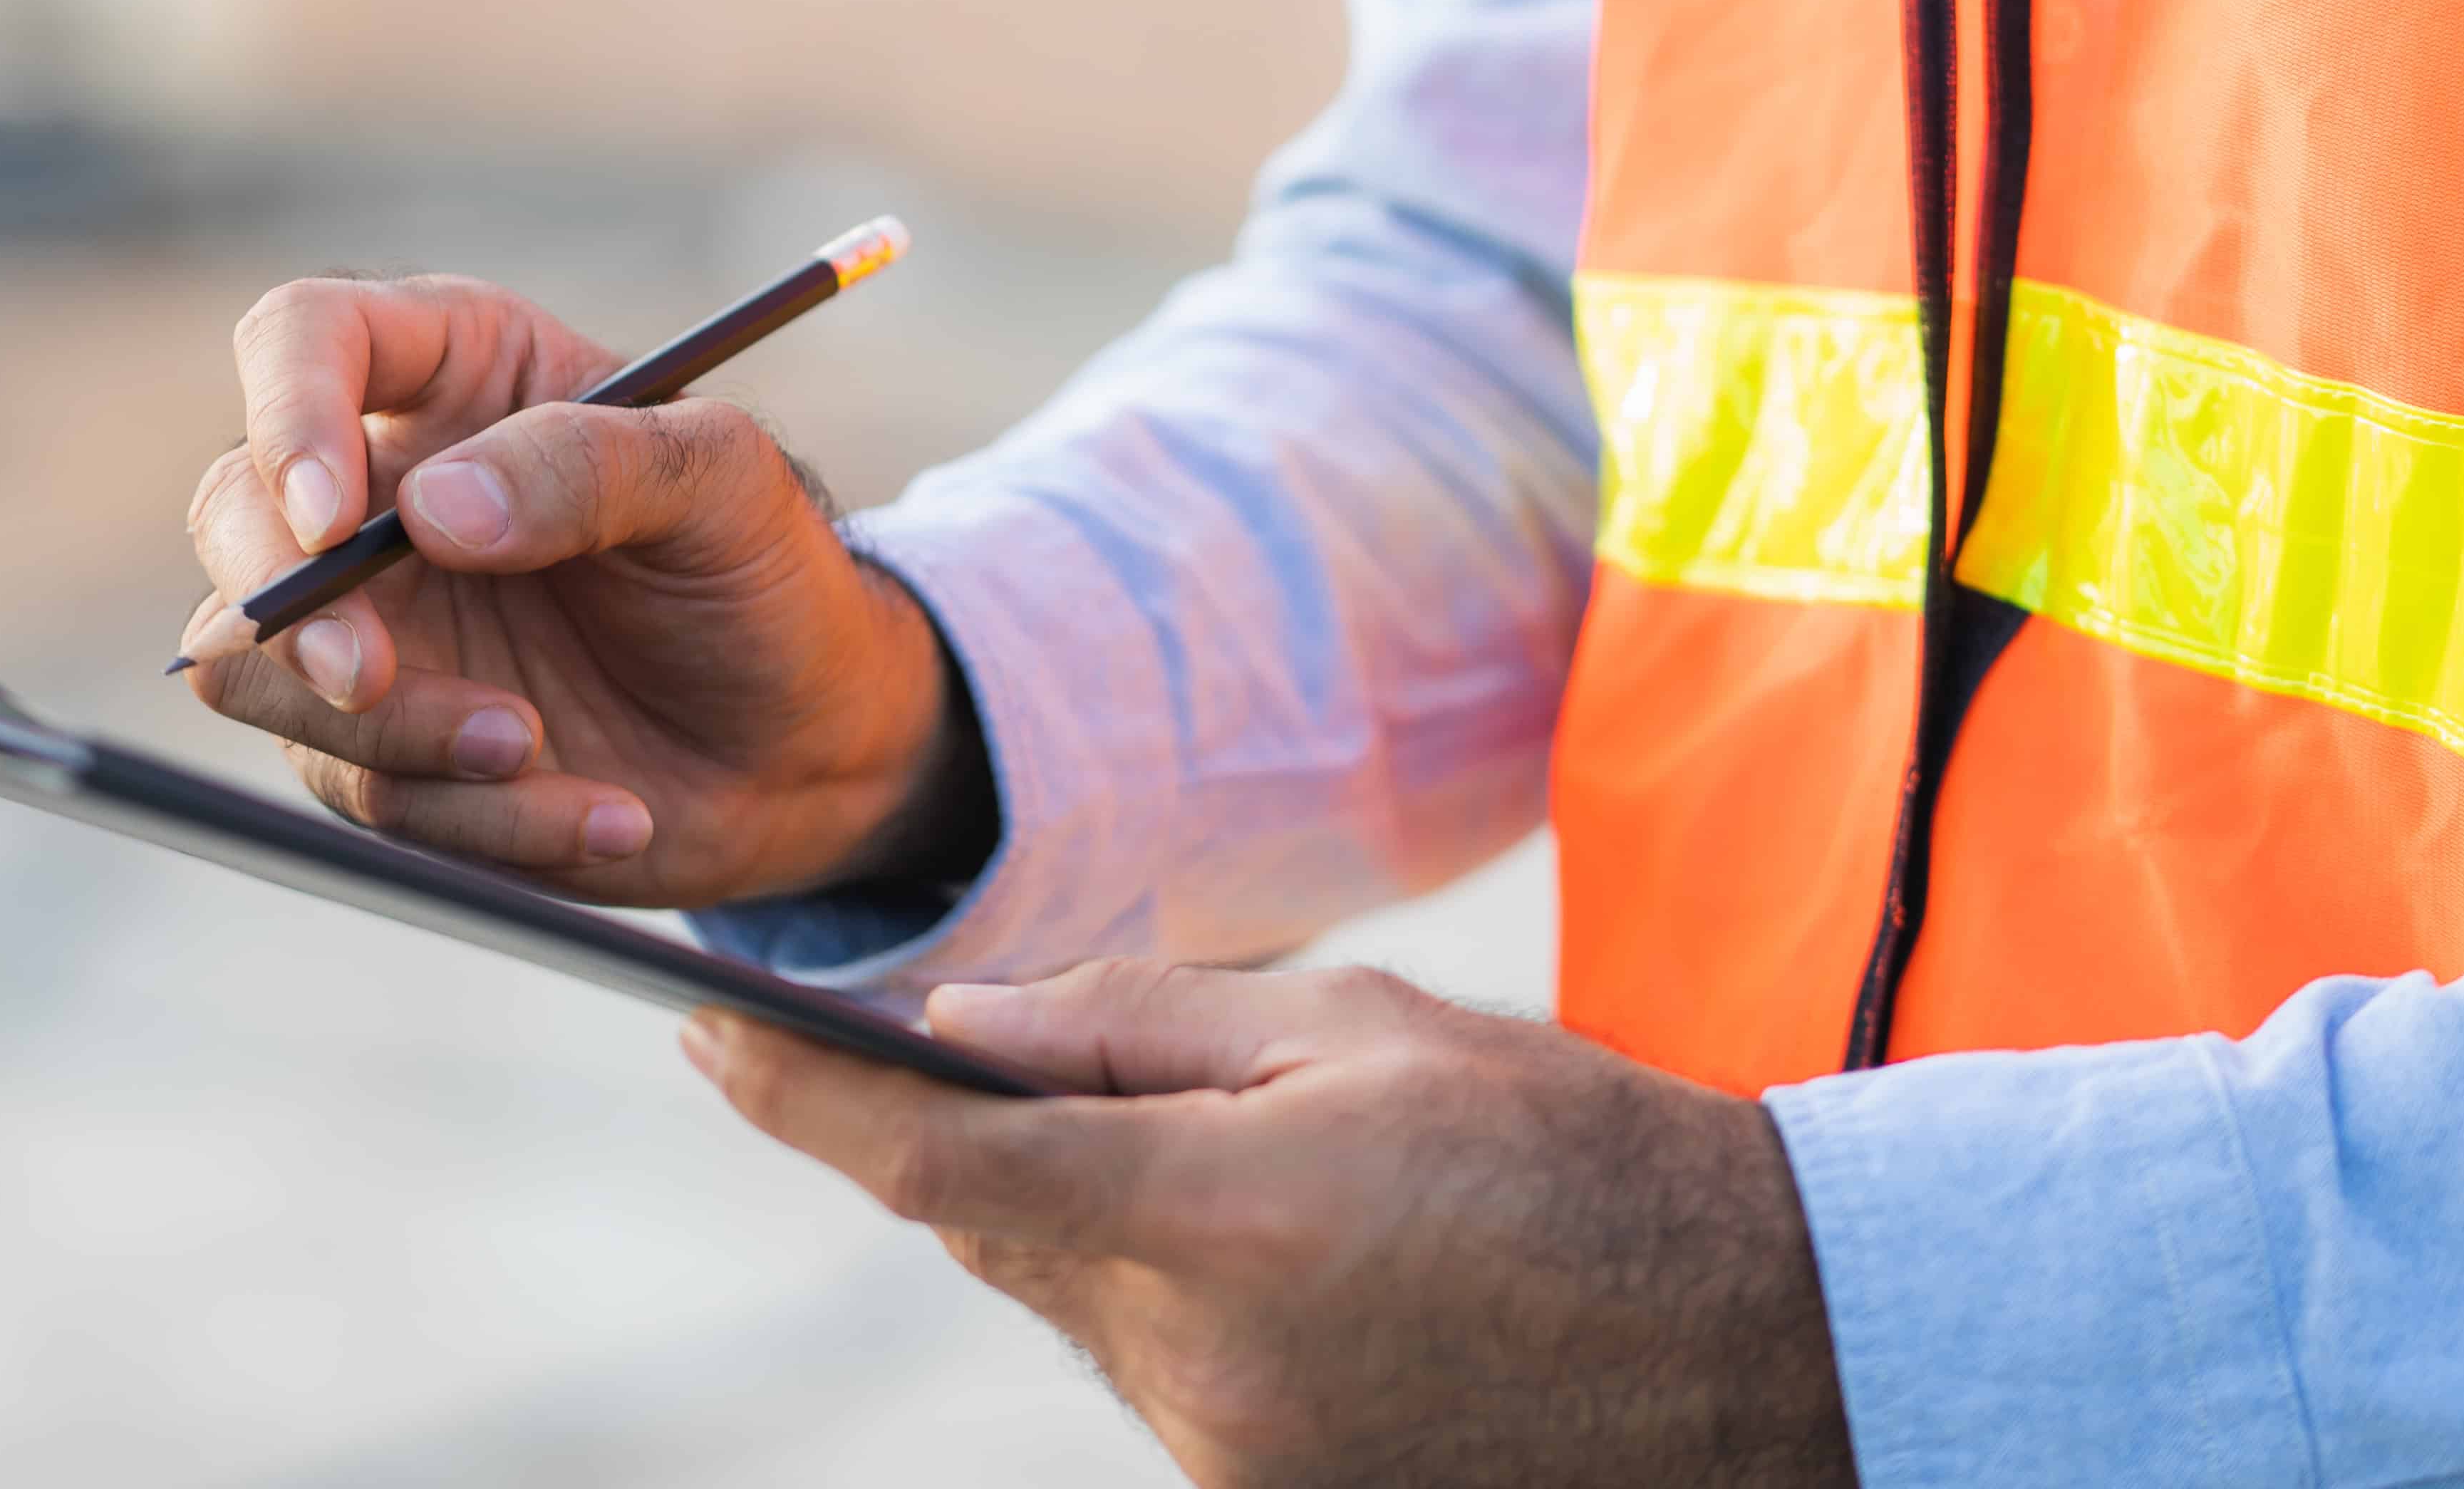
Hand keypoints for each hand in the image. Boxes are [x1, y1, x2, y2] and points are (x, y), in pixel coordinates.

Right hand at [180, 272, 983, 908]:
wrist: (813, 740)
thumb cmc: (763, 573)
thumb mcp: (725, 484)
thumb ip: (593, 466)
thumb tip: (432, 512)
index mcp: (455, 375)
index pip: (304, 338)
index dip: (287, 415)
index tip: (330, 519)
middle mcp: (383, 491)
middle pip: (232, 514)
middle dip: (287, 610)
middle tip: (372, 678)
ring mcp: (373, 625)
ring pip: (265, 677)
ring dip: (394, 735)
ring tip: (542, 751)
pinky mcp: (387, 749)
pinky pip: (367, 791)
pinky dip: (481, 820)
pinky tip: (605, 817)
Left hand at [687, 961, 1853, 1488]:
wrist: (1759, 1353)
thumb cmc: (1567, 1150)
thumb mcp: (1361, 1026)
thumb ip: (1139, 1024)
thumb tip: (959, 1018)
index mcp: (1213, 1219)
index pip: (930, 1164)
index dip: (796, 1098)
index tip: (704, 1036)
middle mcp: (1197, 1368)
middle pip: (1005, 1235)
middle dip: (1000, 1139)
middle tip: (1049, 1055)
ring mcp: (1232, 1461)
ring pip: (1087, 1308)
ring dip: (1116, 1227)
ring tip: (1287, 1172)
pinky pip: (1168, 1381)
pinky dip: (1190, 1304)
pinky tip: (1324, 1263)